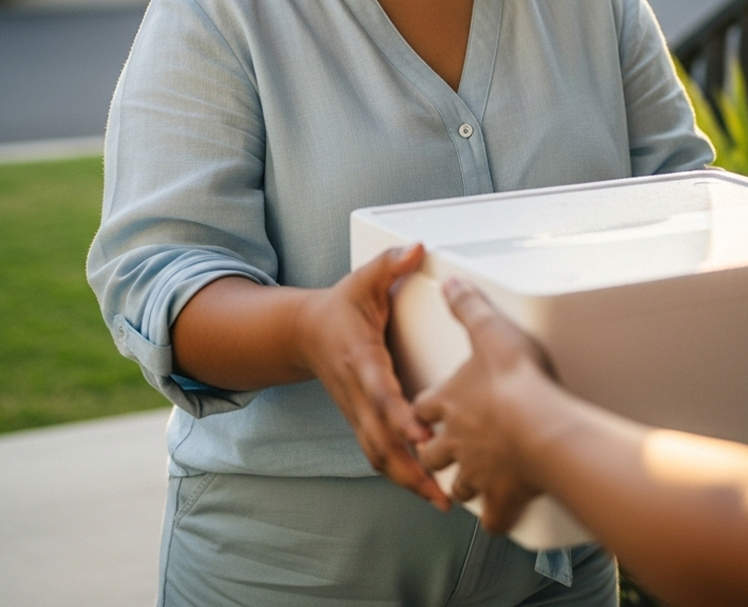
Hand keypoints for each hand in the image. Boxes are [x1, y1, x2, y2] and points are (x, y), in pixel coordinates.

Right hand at [296, 244, 450, 509]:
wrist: (304, 333)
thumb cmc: (340, 307)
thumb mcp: (362, 280)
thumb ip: (389, 264)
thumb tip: (416, 248)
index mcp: (360, 358)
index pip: (379, 391)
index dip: (399, 414)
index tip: (422, 433)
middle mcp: (357, 392)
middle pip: (380, 438)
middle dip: (409, 466)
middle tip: (442, 488)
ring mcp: (357, 411)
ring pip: (378, 454)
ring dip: (407, 479)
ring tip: (442, 501)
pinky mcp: (362, 421)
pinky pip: (378, 454)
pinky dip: (400, 475)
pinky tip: (428, 490)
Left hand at [414, 278, 557, 533]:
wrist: (541, 427)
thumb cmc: (515, 379)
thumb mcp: (489, 329)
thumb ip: (469, 306)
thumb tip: (451, 284)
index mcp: (447, 402)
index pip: (422, 406)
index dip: (423, 407)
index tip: (425, 409)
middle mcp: (455, 440)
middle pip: (432, 450)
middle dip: (433, 451)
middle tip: (440, 448)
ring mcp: (477, 471)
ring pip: (459, 483)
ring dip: (460, 482)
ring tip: (467, 482)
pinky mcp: (502, 496)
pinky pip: (493, 517)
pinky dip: (495, 518)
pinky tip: (500, 517)